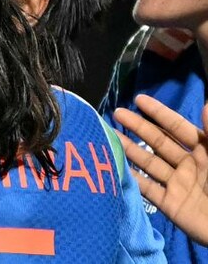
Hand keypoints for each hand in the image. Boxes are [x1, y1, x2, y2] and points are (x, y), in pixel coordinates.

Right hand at [114, 94, 207, 245]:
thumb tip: (204, 104)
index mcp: (205, 150)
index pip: (177, 127)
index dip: (159, 113)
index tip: (139, 99)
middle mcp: (188, 165)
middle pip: (159, 142)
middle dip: (138, 127)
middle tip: (117, 113)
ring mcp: (178, 184)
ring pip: (149, 163)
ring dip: (129, 149)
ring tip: (108, 136)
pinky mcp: (170, 205)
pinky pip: (147, 189)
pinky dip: (131, 179)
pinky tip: (114, 166)